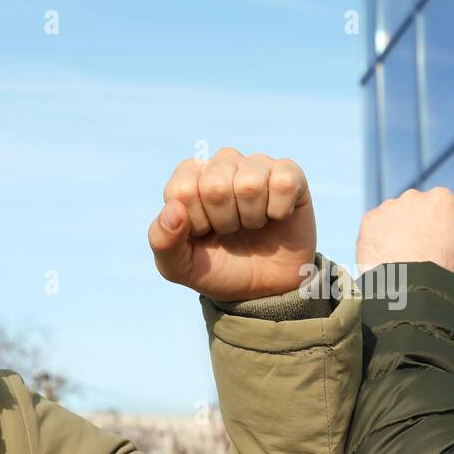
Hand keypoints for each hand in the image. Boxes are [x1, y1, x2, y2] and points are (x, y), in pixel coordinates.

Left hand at [149, 148, 316, 299]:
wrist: (265, 289)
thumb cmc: (219, 269)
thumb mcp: (180, 267)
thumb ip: (163, 242)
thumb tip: (173, 209)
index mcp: (189, 177)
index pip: (182, 190)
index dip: (196, 223)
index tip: (204, 234)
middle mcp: (222, 163)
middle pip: (215, 186)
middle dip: (224, 222)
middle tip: (231, 230)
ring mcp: (257, 165)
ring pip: (249, 184)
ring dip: (252, 218)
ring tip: (253, 224)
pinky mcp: (290, 173)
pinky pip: (283, 183)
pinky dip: (279, 211)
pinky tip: (277, 217)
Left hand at [356, 187, 453, 277]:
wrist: (409, 287)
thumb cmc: (442, 272)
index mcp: (442, 199)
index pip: (442, 207)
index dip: (441, 226)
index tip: (438, 243)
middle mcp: (414, 197)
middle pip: (415, 208)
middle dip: (416, 224)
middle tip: (417, 252)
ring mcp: (389, 207)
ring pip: (393, 217)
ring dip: (395, 231)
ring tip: (400, 259)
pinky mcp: (369, 220)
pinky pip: (374, 228)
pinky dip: (378, 240)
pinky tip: (386, 258)